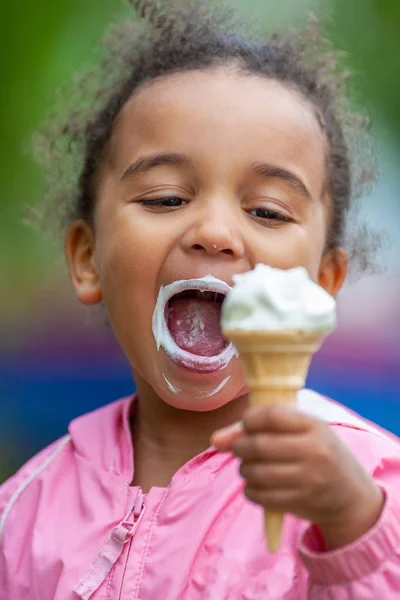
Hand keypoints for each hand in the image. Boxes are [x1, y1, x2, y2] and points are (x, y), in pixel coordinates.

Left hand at [211, 404, 384, 549]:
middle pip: (258, 445)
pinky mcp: (299, 503)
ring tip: (250, 466)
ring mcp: (307, 479)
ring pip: (255, 472)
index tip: (247, 423)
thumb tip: (215, 440)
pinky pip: (258, 495)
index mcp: (315, 426)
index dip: (250, 418)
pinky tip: (257, 485)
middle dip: (239, 446)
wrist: (350, 497)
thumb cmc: (320, 454)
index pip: (272, 415)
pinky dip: (250, 489)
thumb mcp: (303, 432)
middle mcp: (313, 451)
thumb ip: (261, 428)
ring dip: (244, 469)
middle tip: (241, 448)